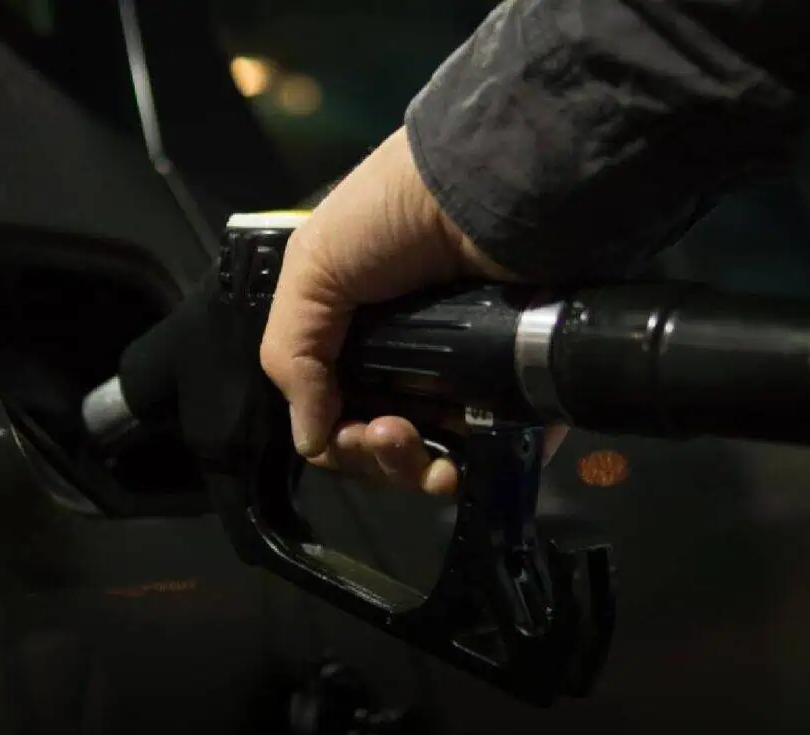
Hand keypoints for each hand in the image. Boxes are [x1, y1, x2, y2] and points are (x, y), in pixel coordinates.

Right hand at [259, 126, 566, 496]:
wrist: (488, 189)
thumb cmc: (393, 217)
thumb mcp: (314, 267)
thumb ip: (293, 354)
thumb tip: (310, 442)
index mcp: (359, 336)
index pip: (340, 413)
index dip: (337, 439)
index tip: (346, 433)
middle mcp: (412, 361)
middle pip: (385, 446)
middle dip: (375, 457)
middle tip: (386, 434)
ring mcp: (467, 377)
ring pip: (436, 458)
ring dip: (414, 470)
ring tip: (417, 444)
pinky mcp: (516, 385)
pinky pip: (496, 450)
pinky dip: (475, 471)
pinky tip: (460, 468)